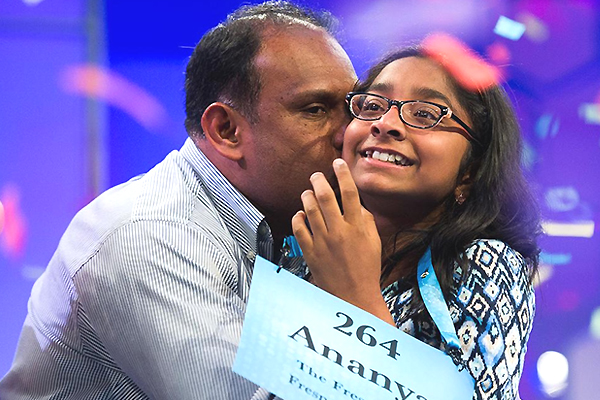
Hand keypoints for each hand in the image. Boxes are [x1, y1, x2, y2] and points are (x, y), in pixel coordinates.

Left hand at [292, 159, 393, 323]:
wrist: (354, 296)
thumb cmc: (367, 269)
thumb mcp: (374, 242)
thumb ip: (366, 220)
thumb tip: (357, 204)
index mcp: (357, 227)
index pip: (350, 193)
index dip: (343, 174)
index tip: (338, 162)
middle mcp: (339, 232)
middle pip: (325, 197)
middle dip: (319, 180)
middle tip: (317, 175)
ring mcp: (322, 242)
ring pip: (309, 210)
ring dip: (307, 196)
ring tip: (308, 192)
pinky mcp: (310, 252)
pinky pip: (298, 229)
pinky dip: (298, 218)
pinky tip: (300, 214)